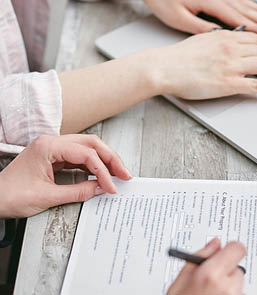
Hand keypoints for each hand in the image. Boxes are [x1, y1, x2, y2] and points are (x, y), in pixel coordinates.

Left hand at [0, 134, 130, 217]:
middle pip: (91, 144)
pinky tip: (102, 174)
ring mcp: (54, 148)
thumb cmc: (9, 196)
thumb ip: (78, 191)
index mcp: (48, 146)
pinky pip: (80, 157)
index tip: (112, 186)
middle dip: (110, 158)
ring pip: (88, 148)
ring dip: (105, 160)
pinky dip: (94, 165)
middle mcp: (53, 142)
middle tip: (124, 173)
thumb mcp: (47, 197)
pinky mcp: (55, 157)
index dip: (103, 171)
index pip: (86, 154)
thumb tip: (101, 188)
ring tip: (118, 173)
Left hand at [144, 0, 256, 33]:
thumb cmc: (163, 0)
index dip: (254, 28)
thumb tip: (218, 35)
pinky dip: (249, 4)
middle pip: (246, 9)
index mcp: (211, 2)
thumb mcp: (178, 18)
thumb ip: (200, 27)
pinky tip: (255, 7)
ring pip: (244, 3)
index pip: (238, 18)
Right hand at [154, 30, 256, 99]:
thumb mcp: (201, 40)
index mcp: (224, 39)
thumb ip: (217, 41)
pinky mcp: (227, 84)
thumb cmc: (177, 57)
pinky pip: (255, 84)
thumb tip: (225, 41)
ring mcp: (231, 67)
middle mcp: (232, 50)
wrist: (165, 67)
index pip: (254, 39)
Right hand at [168, 238, 245, 294]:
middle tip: (210, 280)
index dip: (230, 249)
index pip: (237, 248)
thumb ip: (200, 256)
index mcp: (211, 274)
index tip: (225, 252)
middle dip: (225, 271)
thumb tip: (214, 243)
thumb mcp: (181, 279)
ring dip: (228, 287)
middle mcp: (228, 288)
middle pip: (237, 268)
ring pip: (238, 285)